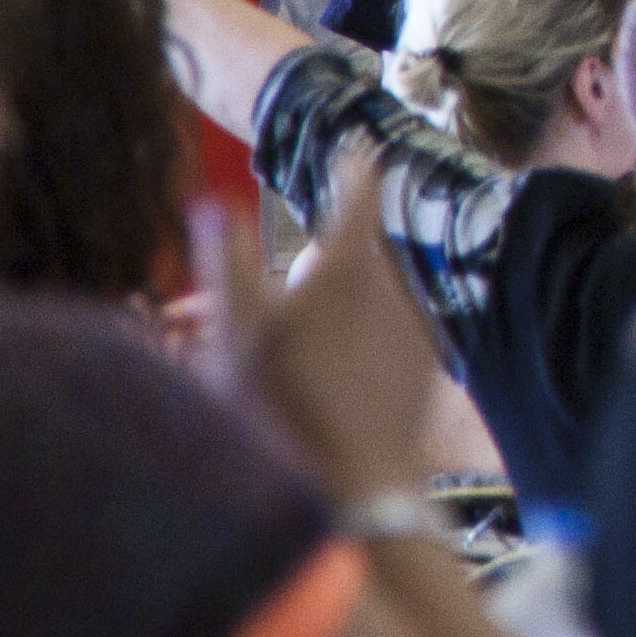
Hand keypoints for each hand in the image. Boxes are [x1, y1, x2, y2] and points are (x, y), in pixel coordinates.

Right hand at [201, 155, 440, 507]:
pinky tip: (309, 378)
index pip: (358, 188)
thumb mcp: (233, 330)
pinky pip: (379, 337)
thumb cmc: (278, 408)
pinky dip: (346, 342)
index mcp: (350, 263)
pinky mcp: (422, 369)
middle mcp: (394, 285)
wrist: (350, 492)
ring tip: (262, 352)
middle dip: (297, 266)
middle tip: (234, 304)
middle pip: (344, 254)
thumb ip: (225, 259)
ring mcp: (413, 328)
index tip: (355, 144)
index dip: (352, 163)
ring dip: (316, 309)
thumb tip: (212, 201)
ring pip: (359, 299)